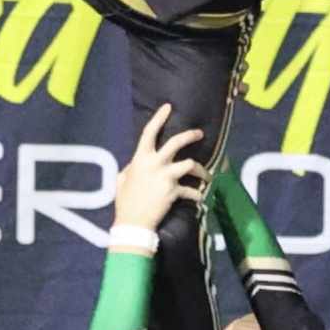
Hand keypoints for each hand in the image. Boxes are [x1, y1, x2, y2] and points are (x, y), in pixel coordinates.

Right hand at [113, 105, 207, 233]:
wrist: (133, 222)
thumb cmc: (125, 201)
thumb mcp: (122, 179)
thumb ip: (132, 168)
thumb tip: (137, 163)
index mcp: (140, 159)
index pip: (150, 133)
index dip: (159, 118)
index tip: (168, 107)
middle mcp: (155, 164)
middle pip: (176, 143)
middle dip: (190, 135)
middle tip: (200, 133)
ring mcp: (166, 177)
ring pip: (190, 164)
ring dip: (201, 170)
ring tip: (206, 175)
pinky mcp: (174, 191)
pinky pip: (191, 191)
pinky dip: (196, 194)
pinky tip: (200, 197)